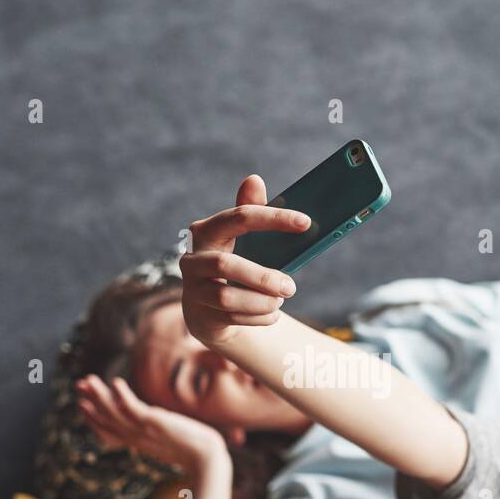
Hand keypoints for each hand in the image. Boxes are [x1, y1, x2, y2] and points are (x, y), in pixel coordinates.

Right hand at [74, 374, 228, 470]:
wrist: (206, 459)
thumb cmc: (195, 452)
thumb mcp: (170, 443)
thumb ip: (159, 435)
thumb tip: (160, 427)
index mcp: (138, 443)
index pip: (109, 433)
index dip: (94, 420)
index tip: (82, 406)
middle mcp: (136, 438)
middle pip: (107, 420)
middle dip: (91, 402)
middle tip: (78, 386)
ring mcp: (143, 431)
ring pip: (114, 413)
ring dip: (100, 396)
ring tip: (89, 380)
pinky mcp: (154, 423)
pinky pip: (133, 409)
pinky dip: (123, 396)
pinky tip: (116, 382)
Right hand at [180, 175, 308, 349]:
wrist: (207, 308)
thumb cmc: (232, 264)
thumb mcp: (240, 239)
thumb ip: (249, 212)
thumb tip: (254, 179)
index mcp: (206, 231)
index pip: (240, 218)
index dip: (274, 218)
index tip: (306, 222)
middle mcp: (193, 259)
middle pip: (226, 265)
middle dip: (263, 278)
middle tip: (291, 286)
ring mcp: (193, 289)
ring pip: (228, 297)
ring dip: (262, 301)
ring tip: (280, 301)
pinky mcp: (201, 315)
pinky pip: (233, 319)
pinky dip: (259, 317)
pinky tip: (272, 314)